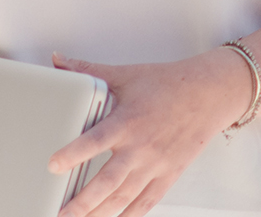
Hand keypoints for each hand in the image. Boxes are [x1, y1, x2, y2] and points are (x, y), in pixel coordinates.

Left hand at [48, 49, 250, 216]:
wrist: (207, 95)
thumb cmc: (166, 84)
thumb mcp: (125, 74)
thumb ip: (88, 70)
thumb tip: (58, 60)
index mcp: (128, 121)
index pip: (96, 140)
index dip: (74, 153)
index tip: (53, 165)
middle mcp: (141, 148)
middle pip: (107, 182)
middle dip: (82, 203)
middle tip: (60, 213)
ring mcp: (155, 166)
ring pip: (123, 199)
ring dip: (99, 215)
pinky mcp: (167, 177)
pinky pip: (145, 204)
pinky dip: (127, 216)